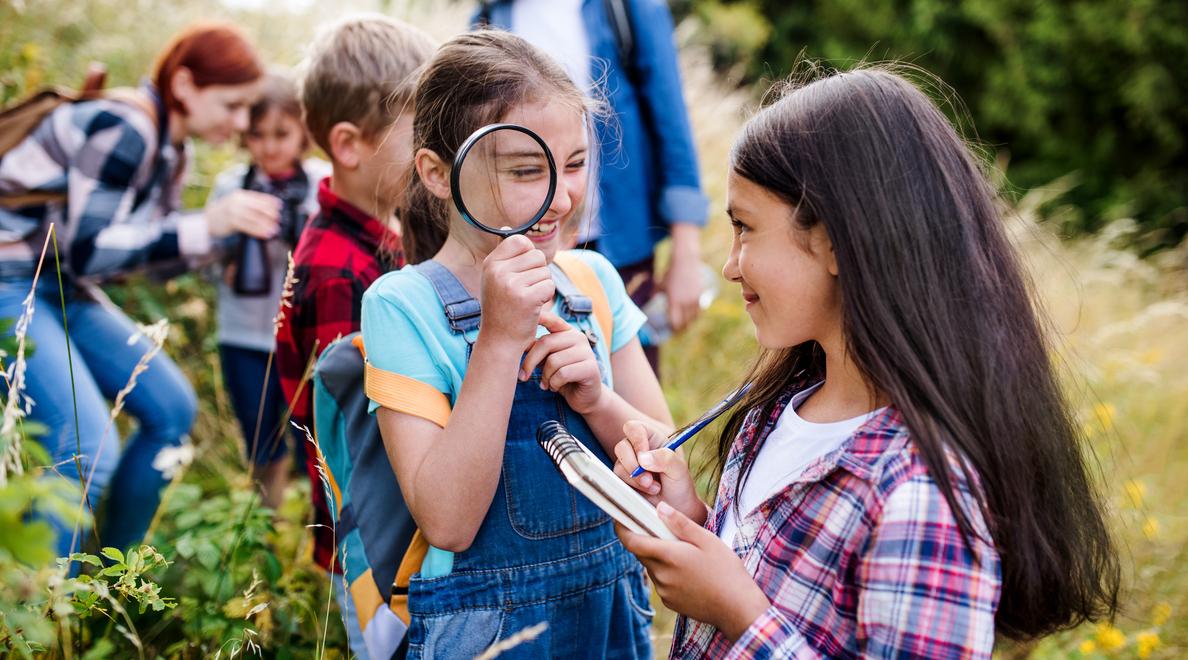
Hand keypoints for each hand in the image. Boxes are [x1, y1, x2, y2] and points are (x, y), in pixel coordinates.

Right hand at [206, 190, 280, 238]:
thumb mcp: (236, 203)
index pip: (258, 197)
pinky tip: (266, 234)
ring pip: (254, 218)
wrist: (207, 219)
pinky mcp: (231, 222)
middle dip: (270, 213)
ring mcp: (233, 211)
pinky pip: (248, 227)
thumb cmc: (226, 212)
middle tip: (279, 219)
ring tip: (275, 229)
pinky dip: (259, 231)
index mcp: (240, 195)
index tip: (280, 205)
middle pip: (258, 207)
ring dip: (266, 224)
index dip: (270, 201)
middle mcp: (237, 201)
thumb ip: (250, 203)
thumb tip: (269, 208)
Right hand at [478, 235, 554, 349]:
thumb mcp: (496, 278)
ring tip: (527, 300)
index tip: (522, 272)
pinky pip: (549, 286)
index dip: (528, 255)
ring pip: (545, 271)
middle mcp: (498, 271)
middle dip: (538, 273)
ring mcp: (510, 284)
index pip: (520, 241)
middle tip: (525, 291)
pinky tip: (533, 307)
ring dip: (542, 286)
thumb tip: (507, 227)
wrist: (499, 340)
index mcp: (490, 263)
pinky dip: (546, 297)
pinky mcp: (526, 298)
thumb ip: (504, 255)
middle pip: (537, 256)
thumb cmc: (501, 308)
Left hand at [520, 311, 603, 413]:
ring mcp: (587, 351)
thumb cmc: (562, 377)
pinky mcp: (591, 368)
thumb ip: (537, 349)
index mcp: (567, 332)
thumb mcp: (547, 360)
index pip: (551, 319)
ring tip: (545, 384)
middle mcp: (579, 337)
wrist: (584, 397)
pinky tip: (554, 387)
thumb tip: (516, 340)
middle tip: (523, 376)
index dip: (539, 317)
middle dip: (530, 362)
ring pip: (554, 361)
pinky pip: (563, 374)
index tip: (521, 315)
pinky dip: (554, 384)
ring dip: (545, 377)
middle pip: (546, 343)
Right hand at [612, 421, 704, 522]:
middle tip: (649, 479)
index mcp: (651, 438)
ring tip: (654, 488)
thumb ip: (665, 459)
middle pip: (621, 447)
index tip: (644, 457)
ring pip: (618, 465)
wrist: (676, 507)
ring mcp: (628, 464)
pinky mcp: (623, 479)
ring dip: (635, 479)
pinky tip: (648, 491)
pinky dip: (633, 487)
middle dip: (633, 465)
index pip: (634, 428)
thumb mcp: (679, 470)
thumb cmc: (679, 484)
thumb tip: (643, 458)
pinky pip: (617, 480)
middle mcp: (637, 449)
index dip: (636, 440)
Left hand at [616, 502, 770, 641]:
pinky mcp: (670, 602)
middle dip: (648, 540)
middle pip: (642, 553)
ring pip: (652, 567)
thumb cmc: (726, 570)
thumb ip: (680, 523)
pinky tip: (689, 572)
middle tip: (665, 530)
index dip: (622, 528)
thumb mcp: (707, 540)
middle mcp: (661, 575)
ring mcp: (664, 591)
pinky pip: (661, 582)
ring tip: (685, 553)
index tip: (621, 517)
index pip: (631, 541)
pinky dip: (668, 573)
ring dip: (660, 557)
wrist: (737, 608)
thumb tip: (659, 507)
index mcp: (667, 556)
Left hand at [660, 223, 703, 332]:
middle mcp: (685, 302)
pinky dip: (696, 316)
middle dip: (682, 329)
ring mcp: (695, 299)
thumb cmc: (670, 273)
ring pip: (694, 318)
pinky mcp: (701, 295)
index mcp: (674, 301)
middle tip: (678, 332)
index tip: (671, 331)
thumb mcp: (660, 284)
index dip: (674, 329)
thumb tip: (650, 299)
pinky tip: (691, 317)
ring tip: (685, 326)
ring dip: (690, 324)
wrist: (685, 261)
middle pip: (686, 323)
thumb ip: (655, 293)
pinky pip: (699, 310)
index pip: (675, 322)